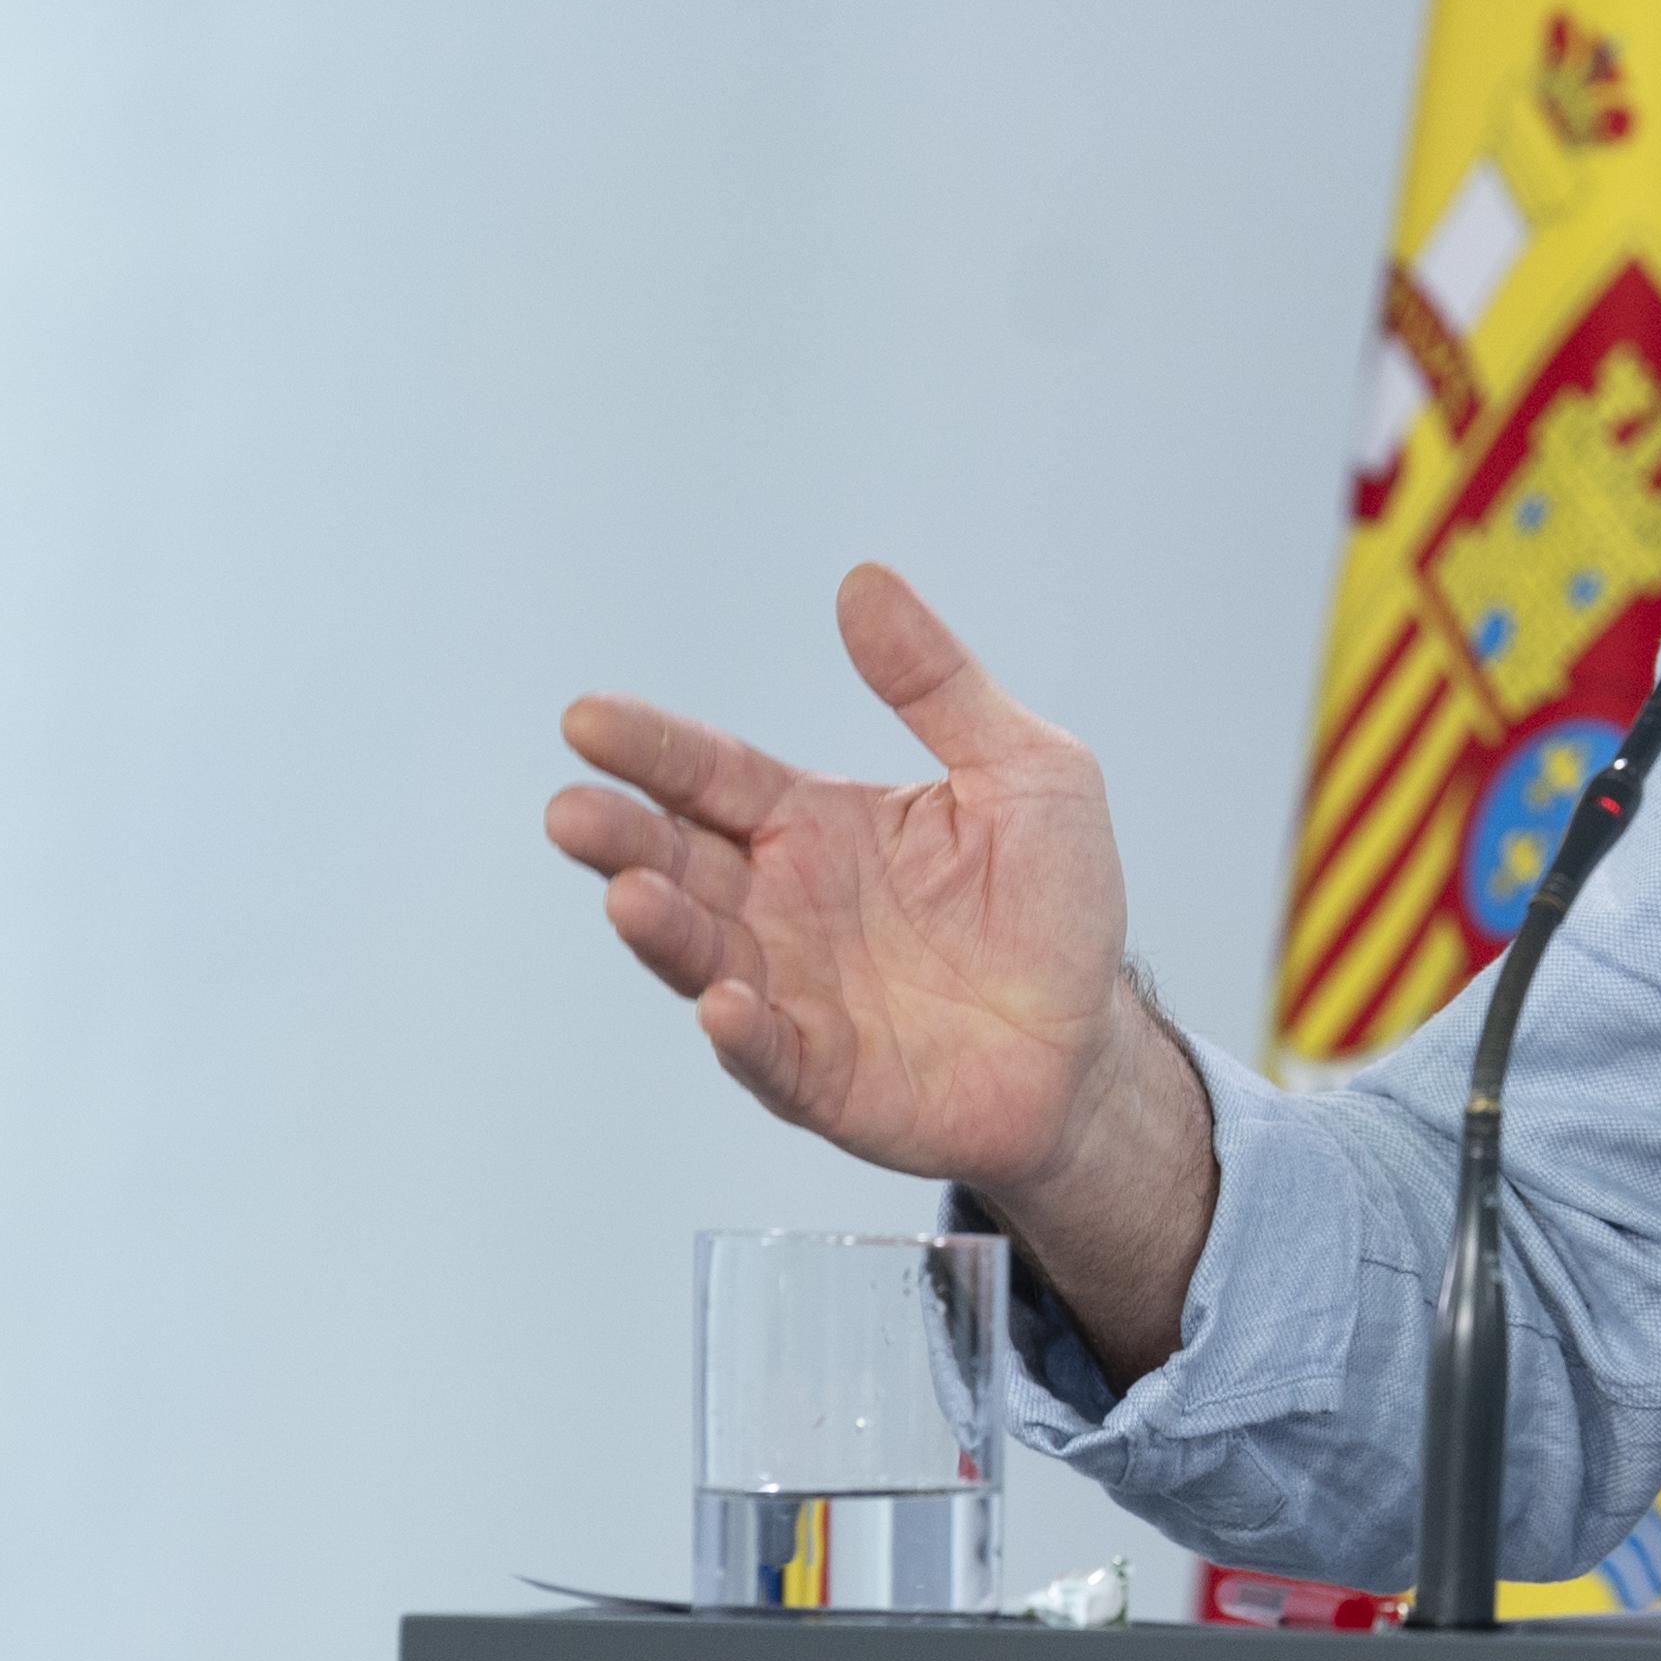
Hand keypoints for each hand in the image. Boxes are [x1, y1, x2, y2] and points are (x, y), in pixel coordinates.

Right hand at [545, 567, 1212, 1361]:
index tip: (586, 719)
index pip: (713, 774)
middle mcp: (781, 906)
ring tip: (630, 896)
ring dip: (663, 930)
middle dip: (620, 837)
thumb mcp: (1024, 770)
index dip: (652, 748)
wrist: (1091, 1040)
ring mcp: (792, 994)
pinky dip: (743, 1034)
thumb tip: (864, 581)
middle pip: (678, 861)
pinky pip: (772, 1056)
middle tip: (570, 809)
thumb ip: (939, 683)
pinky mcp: (824, 1079)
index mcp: (813, 824)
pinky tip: (725, 1006)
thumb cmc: (1053, 906)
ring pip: (704, 957)